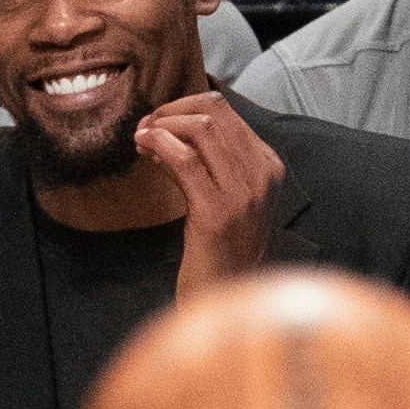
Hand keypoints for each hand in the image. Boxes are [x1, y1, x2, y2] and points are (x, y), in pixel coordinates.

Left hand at [133, 92, 280, 300]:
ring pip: (201, 130)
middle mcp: (262, 175)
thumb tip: (168, 133)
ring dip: (161, 126)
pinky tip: (143, 147)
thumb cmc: (223, 253)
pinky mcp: (216, 213)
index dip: (184, 108)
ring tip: (141, 138)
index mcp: (268, 167)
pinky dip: (159, 145)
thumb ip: (207, 166)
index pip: (227, 113)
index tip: (157, 121)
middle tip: (144, 126)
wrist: (229, 300)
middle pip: (214, 113)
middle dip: (170, 111)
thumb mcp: (224, 200)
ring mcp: (242, 194)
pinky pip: (185, 161)